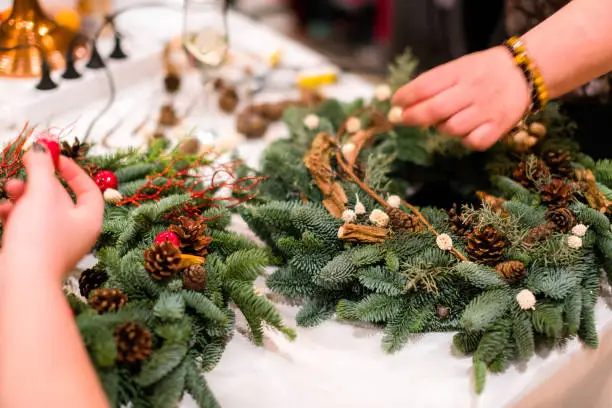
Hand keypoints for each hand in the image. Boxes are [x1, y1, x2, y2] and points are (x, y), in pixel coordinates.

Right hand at [0, 144, 103, 280]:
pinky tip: (2, 211)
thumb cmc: (39, 236)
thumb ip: (42, 167)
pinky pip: (25, 226)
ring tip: (10, 190)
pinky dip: (14, 215)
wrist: (21, 281)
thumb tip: (42, 147)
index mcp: (90, 219)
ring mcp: (55, 245)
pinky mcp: (33, 253)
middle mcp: (77, 233)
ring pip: (39, 211)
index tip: (53, 157)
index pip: (89, 188)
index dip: (73, 170)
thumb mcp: (42, 194)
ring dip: (23, 196)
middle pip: (60, 197)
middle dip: (39, 181)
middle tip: (23, 170)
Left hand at [392, 46, 531, 149]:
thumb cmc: (483, 72)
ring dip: (441, 128)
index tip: (395, 102)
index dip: (406, 96)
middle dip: (413, 117)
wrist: (525, 73)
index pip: (426, 85)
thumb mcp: (459, 67)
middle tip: (402, 119)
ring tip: (445, 121)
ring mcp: (486, 110)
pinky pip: (472, 142)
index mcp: (460, 72)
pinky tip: (466, 131)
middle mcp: (472, 91)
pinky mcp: (498, 128)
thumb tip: (403, 103)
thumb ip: (434, 84)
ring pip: (451, 129)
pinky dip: (464, 140)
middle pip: (435, 109)